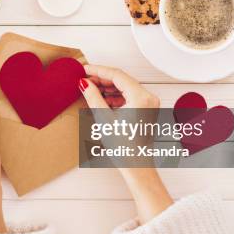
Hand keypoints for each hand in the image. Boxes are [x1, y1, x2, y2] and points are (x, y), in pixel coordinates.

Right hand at [80, 66, 171, 222]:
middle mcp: (148, 97)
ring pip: (125, 87)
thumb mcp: (104, 119)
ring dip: (108, 87)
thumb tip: (84, 83)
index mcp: (141, 97)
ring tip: (90, 89)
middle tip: (84, 79)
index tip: (85, 69)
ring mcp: (149, 103)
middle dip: (102, 79)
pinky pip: (129, 96)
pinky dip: (115, 96)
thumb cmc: (123, 147)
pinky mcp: (146, 109)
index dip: (98, 70)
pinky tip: (102, 99)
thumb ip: (93, 97)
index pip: (117, 75)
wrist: (136, 165)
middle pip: (122, 80)